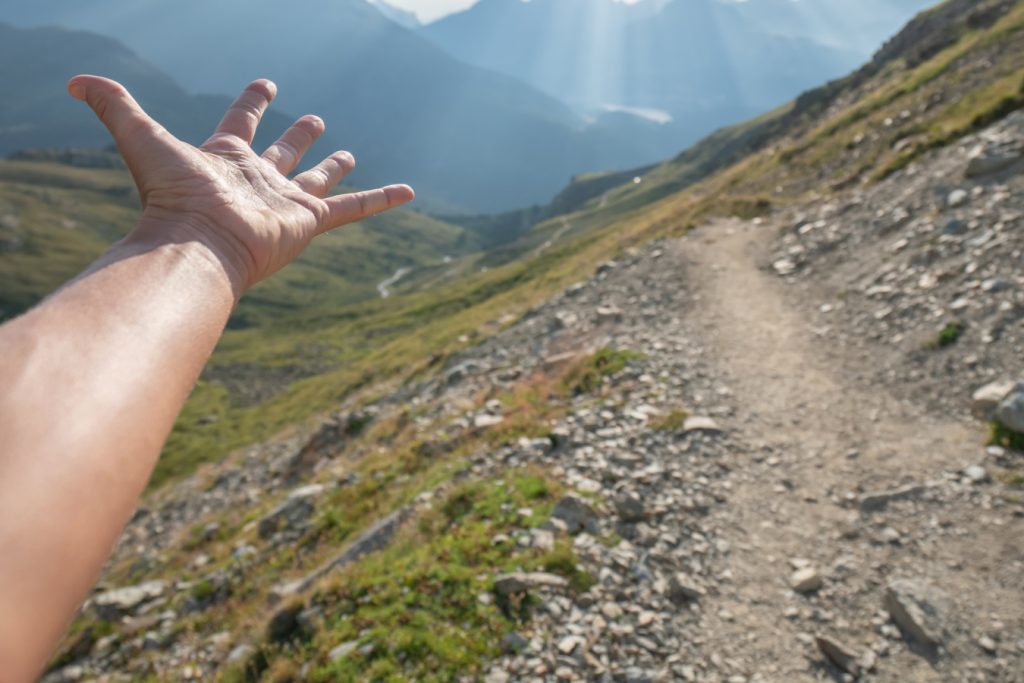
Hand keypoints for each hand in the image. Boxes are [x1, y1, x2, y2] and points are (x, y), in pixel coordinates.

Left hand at [68, 75, 413, 294]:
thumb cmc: (171, 195)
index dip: (254, 101)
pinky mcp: (309, 222)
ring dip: (332, 167)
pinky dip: (381, 200)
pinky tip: (408, 192)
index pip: (243, 122)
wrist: (198, 242)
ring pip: (317, 180)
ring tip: (349, 154)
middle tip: (315, 121)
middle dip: (298, 135)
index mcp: (225, 158)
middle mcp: (257, 180)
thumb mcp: (141, 137)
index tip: (267, 85)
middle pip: (283, 152)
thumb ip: (113, 105)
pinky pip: (353, 208)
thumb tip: (74, 80)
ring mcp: (285, 202)